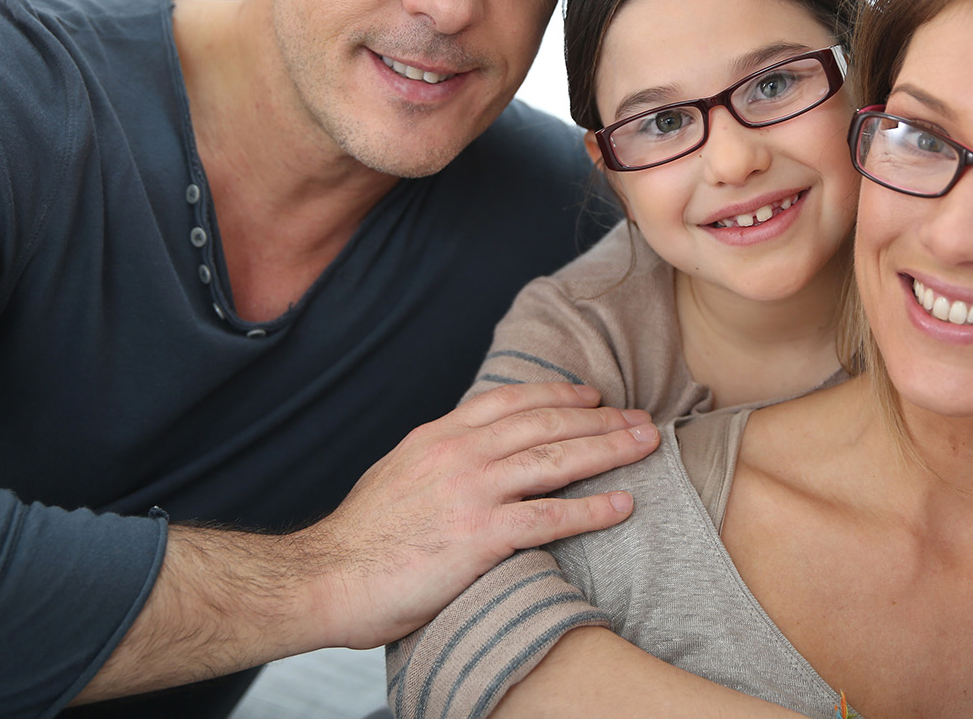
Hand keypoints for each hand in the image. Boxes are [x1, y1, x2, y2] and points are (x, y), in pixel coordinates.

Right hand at [77, 381, 656, 701]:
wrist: (326, 577)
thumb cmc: (360, 540)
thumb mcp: (397, 476)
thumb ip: (437, 460)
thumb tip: (467, 456)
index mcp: (439, 437)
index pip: (511, 401)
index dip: (558, 395)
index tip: (591, 396)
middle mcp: (460, 454)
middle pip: (545, 424)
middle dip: (600, 419)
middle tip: (640, 418)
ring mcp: (472, 492)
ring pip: (556, 459)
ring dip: (609, 449)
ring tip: (646, 445)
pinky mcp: (481, 537)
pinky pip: (550, 518)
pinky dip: (592, 509)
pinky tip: (622, 505)